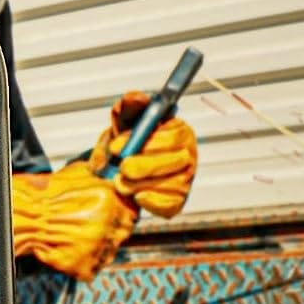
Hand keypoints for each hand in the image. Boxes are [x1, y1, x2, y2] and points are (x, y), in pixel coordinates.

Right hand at [11, 162, 137, 281]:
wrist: (23, 215)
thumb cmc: (48, 194)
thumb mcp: (80, 173)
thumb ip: (105, 176)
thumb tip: (119, 175)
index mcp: (110, 201)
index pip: (132, 214)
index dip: (120, 215)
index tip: (109, 217)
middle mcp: (108, 225)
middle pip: (122, 235)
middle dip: (109, 232)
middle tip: (87, 227)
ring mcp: (97, 248)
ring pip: (108, 254)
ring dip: (96, 249)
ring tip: (74, 238)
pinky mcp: (84, 267)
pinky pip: (91, 270)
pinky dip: (81, 263)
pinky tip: (68, 250)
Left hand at [88, 91, 197, 218]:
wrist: (116, 169)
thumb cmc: (127, 141)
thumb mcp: (125, 120)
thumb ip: (129, 106)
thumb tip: (136, 98)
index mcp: (180, 132)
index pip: (173, 137)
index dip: (146, 142)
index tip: (117, 146)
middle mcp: (187, 156)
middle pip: (174, 162)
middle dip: (143, 166)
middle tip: (121, 168)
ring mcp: (184, 180)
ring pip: (168, 185)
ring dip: (139, 184)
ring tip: (120, 182)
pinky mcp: (177, 201)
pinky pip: (168, 205)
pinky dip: (149, 202)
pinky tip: (136, 195)